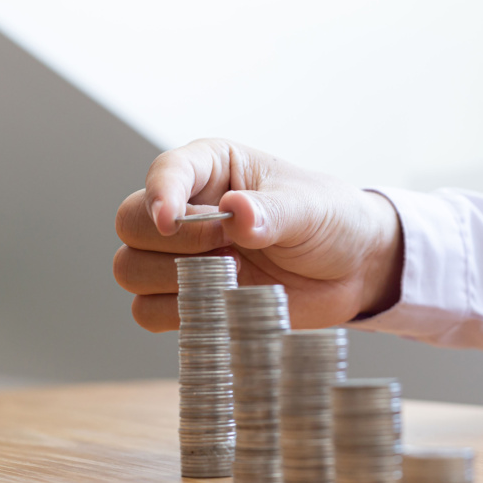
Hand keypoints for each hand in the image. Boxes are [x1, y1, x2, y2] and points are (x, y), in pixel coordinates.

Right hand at [113, 138, 403, 330]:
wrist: (352, 269)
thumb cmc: (330, 220)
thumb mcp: (310, 209)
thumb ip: (273, 211)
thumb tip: (238, 212)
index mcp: (211, 167)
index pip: (165, 172)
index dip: (159, 195)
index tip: (171, 220)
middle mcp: (187, 208)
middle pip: (130, 222)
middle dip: (171, 243)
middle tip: (229, 252)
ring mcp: (183, 255)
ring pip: (130, 268)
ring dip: (171, 280)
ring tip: (231, 277)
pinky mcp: (189, 298)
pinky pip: (149, 312)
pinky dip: (177, 315)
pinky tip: (220, 305)